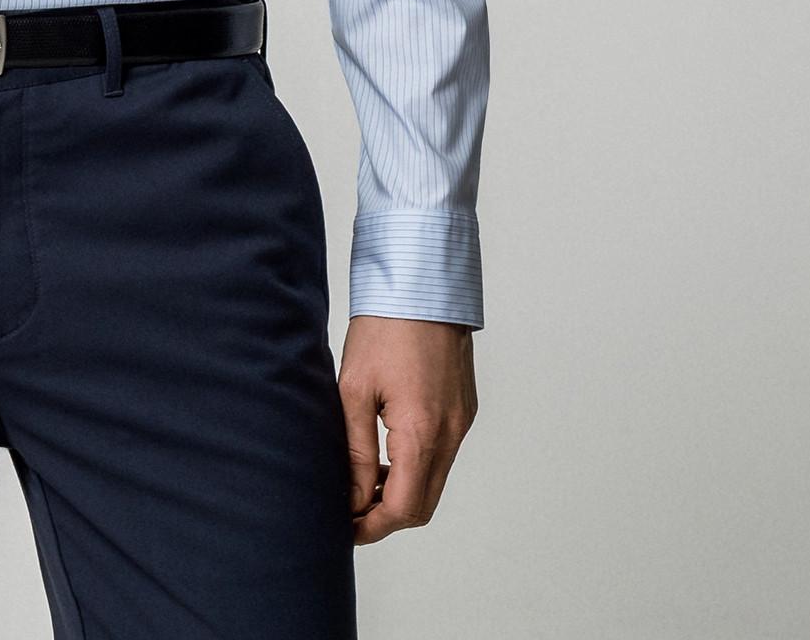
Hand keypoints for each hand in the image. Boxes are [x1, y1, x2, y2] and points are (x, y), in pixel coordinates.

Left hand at [337, 314, 477, 544]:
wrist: (421, 283)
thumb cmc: (384, 328)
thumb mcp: (355, 390)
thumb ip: (356, 451)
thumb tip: (352, 497)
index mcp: (423, 432)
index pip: (404, 507)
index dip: (372, 526)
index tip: (345, 527)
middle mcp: (452, 433)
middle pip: (423, 503)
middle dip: (387, 515)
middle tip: (350, 509)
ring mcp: (463, 421)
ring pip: (435, 480)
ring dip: (403, 490)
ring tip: (363, 481)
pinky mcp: (464, 408)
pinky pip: (443, 454)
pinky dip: (417, 466)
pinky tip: (387, 453)